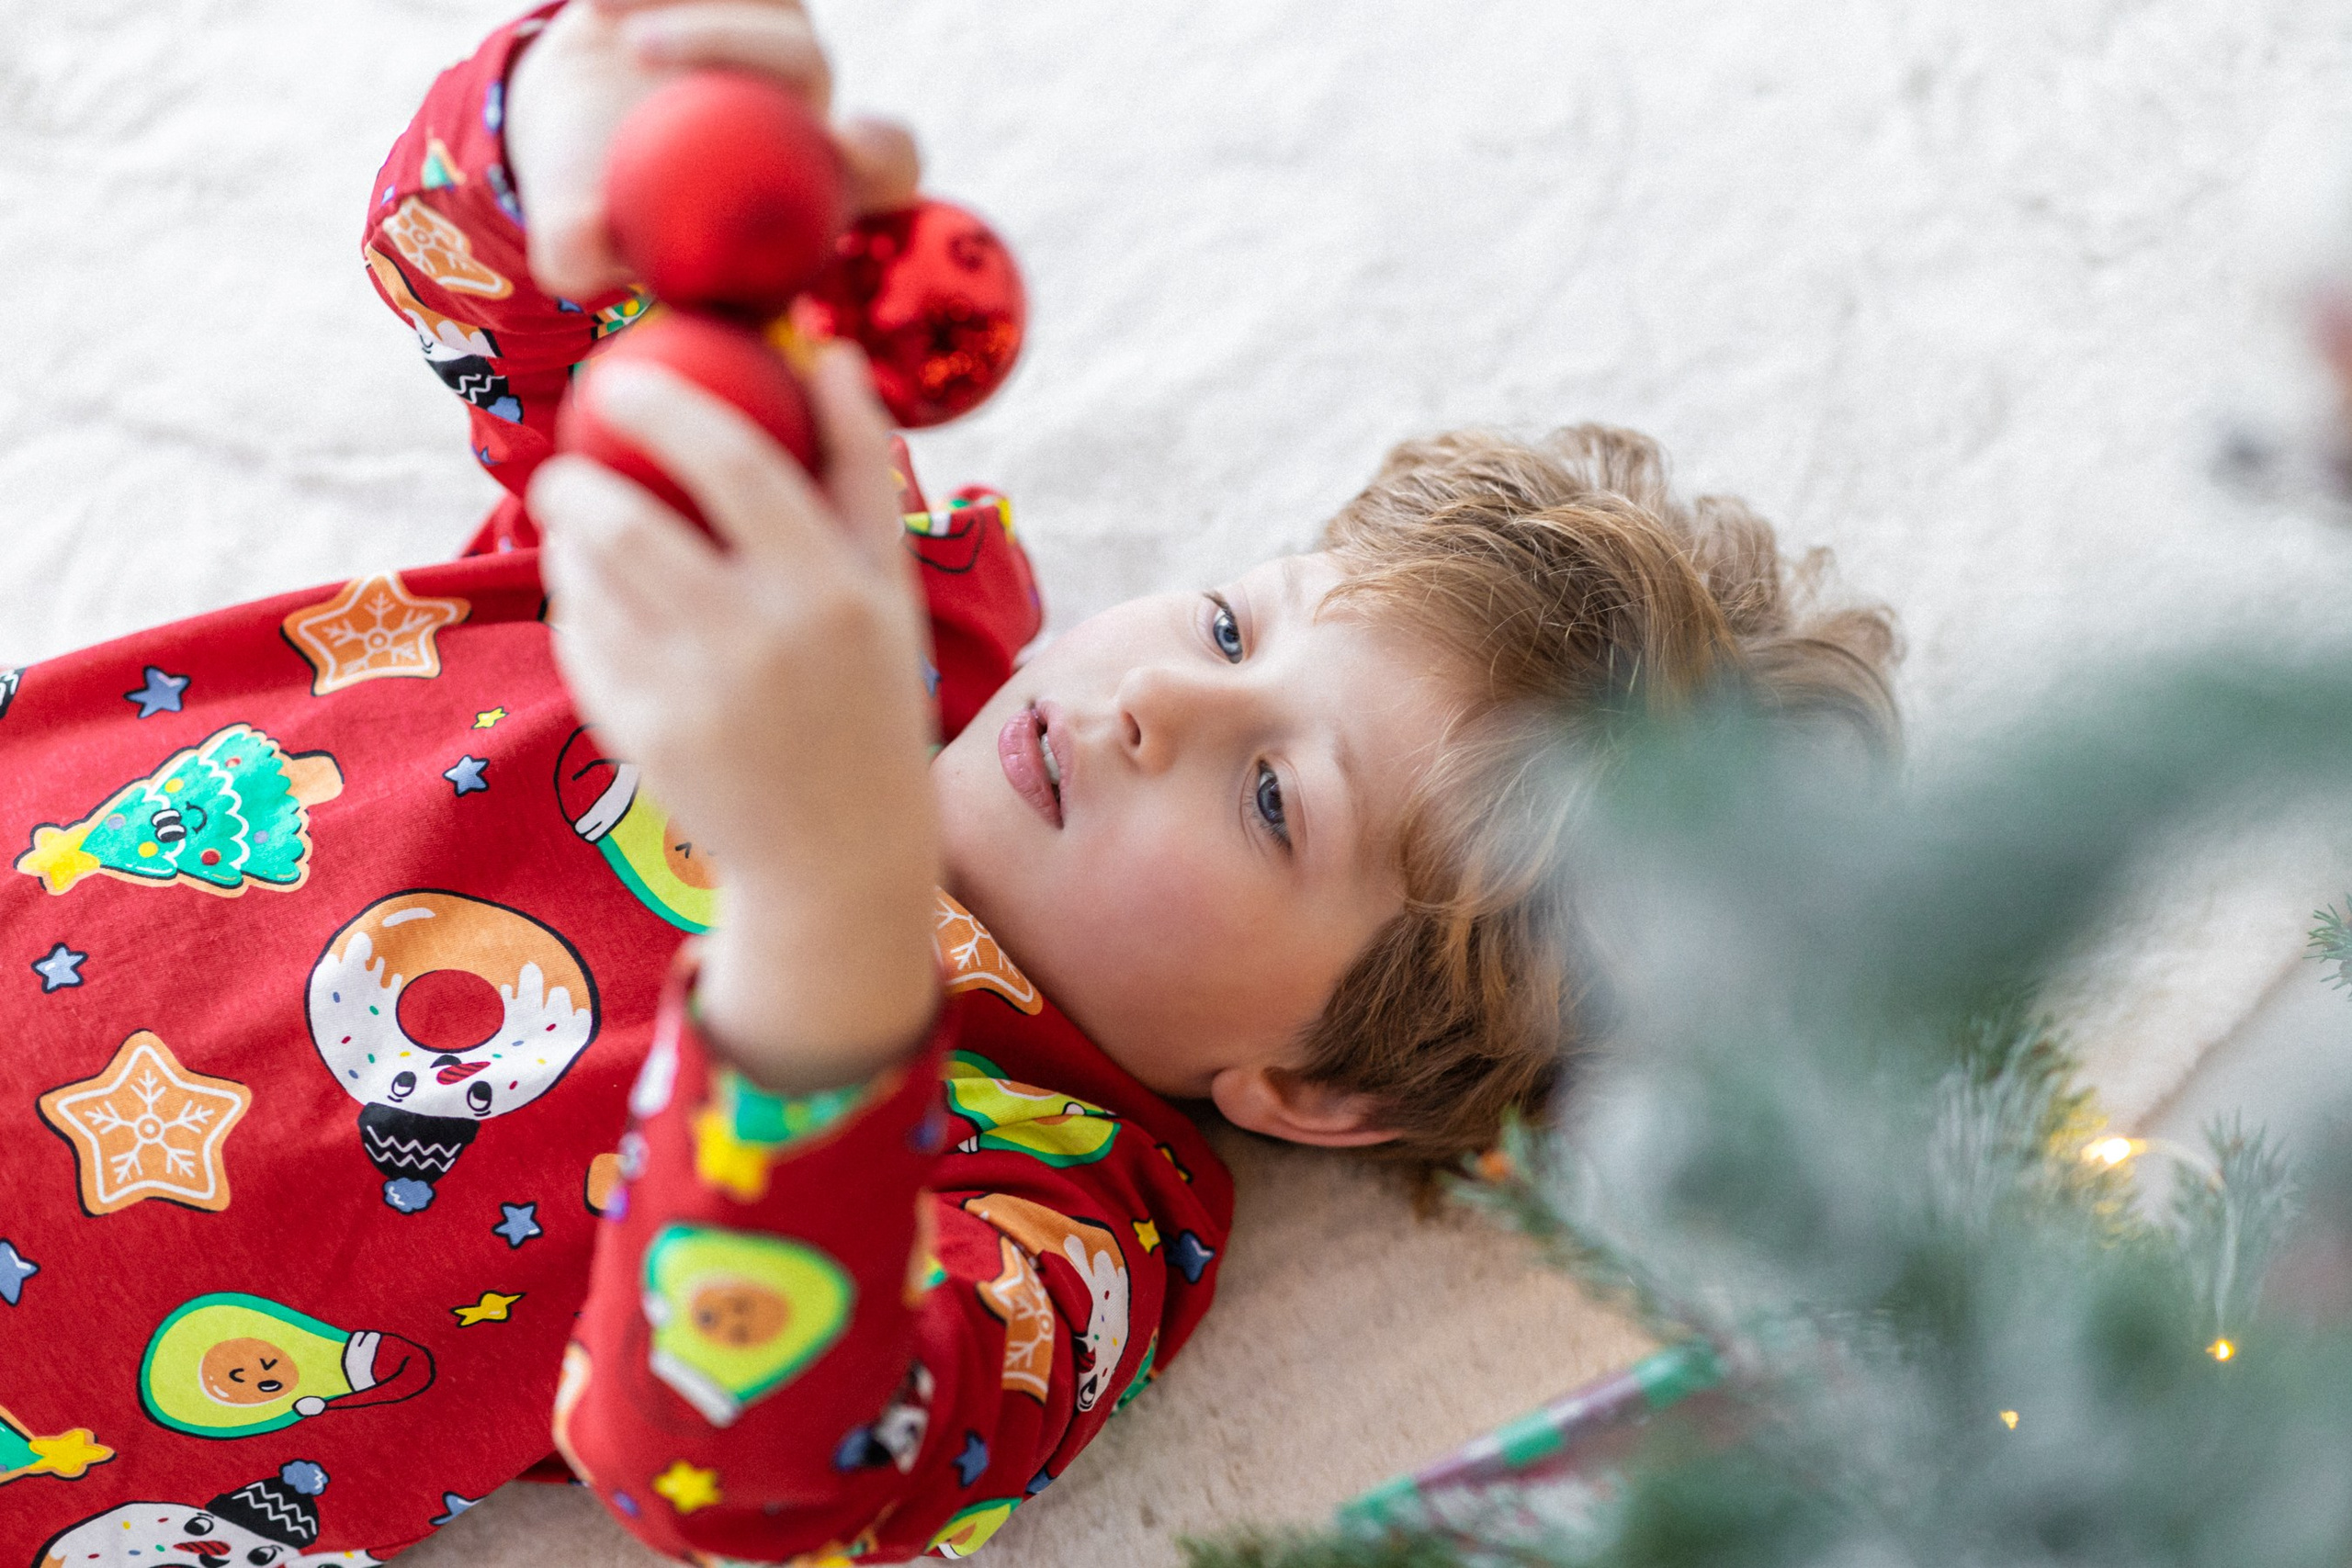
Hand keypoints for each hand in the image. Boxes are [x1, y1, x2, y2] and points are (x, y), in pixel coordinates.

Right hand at [506, 0, 920, 301]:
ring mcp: (774, 35)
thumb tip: (583, 248)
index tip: (844, 141)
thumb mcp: (574, 242)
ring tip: (603, 18)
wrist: (563, 126)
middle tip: (642, 50)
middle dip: (730, 42)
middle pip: (807, 59)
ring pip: (763, 1)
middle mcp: (803, 103)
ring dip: (686, 6)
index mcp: (805, 180)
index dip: (881, 152)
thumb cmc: (588, 201)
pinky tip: (598, 5)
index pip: (885, 167)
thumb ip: (582, 257)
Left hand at [530, 344, 940, 1089]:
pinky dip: (576, 606)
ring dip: (567, 539)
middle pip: (627, 523)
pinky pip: (582, 639)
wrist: (838, 854)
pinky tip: (596, 601)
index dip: (667, 408)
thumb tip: (826, 347)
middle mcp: (763, 641)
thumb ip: (859, 466)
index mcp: (835, 592)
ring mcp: (696, 695)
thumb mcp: (887, 587)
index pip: (737, 464)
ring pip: (588, 579)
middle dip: (574, 481)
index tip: (626, 378)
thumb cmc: (869, 695)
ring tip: (582, 528)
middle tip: (569, 466)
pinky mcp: (643, 738)